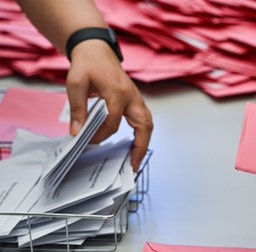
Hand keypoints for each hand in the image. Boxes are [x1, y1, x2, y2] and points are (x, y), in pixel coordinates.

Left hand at [66, 40, 152, 171]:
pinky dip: (142, 134)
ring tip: (136, 159)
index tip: (88, 140)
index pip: (113, 122)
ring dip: (144, 142)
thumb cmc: (87, 64)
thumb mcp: (75, 84)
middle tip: (133, 165)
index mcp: (118, 92)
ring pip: (147, 124)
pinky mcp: (135, 100)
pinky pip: (144, 120)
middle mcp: (132, 97)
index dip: (100, 134)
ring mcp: (136, 98)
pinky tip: (135, 145)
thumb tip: (77, 131)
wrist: (96, 50)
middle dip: (140, 147)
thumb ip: (77, 108)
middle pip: (144, 125)